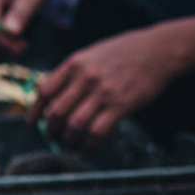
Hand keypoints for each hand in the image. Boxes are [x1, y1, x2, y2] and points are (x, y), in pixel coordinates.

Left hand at [30, 25, 182, 150]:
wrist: (161, 48)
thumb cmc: (127, 51)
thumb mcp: (93, 54)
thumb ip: (73, 73)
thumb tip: (53, 96)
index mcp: (75, 63)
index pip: (44, 91)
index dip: (35, 111)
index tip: (32, 123)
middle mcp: (85, 77)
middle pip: (56, 112)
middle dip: (51, 131)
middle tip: (54, 137)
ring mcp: (103, 92)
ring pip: (73, 125)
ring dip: (69, 141)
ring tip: (71, 145)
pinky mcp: (120, 104)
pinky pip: (96, 132)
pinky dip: (90, 144)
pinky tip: (90, 146)